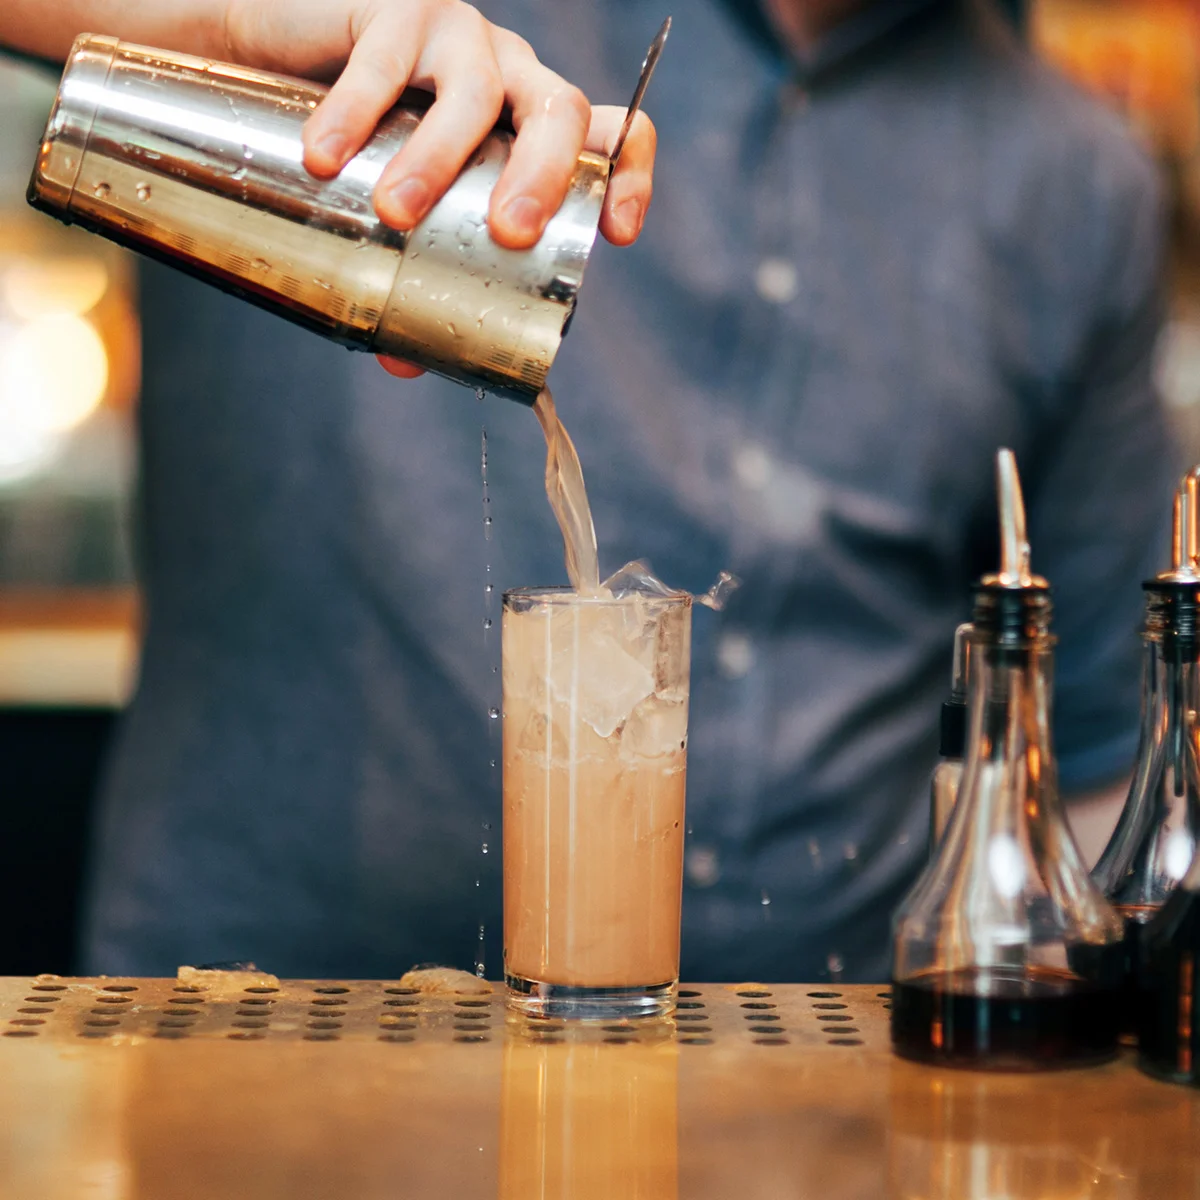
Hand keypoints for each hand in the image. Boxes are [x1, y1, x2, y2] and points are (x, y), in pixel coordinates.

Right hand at [222, 0, 655, 248]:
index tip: (617, 234)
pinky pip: (386, 59)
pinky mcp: (391, 12)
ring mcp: (455, 39)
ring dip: (440, 156)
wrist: (265, 63)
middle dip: (544, 175)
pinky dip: (356, 110)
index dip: (627, 176)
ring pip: (477, 90)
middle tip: (507, 234)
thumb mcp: (393, 213)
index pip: (607, 137)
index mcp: (527, 129)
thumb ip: (407, 280)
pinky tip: (328, 159)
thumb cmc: (357, 151)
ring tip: (397, 212)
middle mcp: (508, 79)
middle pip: (560, 112)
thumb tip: (404, 361)